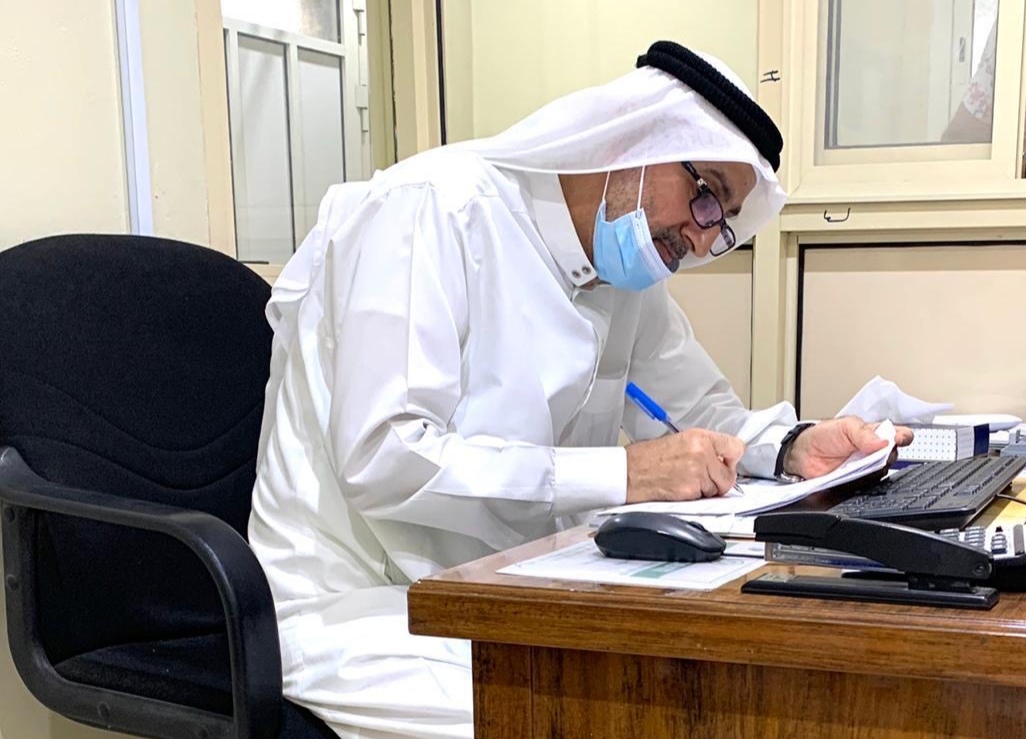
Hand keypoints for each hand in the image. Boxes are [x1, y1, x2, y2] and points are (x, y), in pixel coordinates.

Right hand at [625, 429, 745, 503]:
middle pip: (729, 475)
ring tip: (685, 482)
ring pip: (718, 489)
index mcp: (699, 437)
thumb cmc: (646, 458)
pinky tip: (679, 488)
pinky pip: (704, 498)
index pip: (736, 447)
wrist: (627, 472)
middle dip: (718, 480)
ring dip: (706, 490)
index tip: (726, 463)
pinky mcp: (690, 489)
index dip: (731, 459)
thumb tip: (720, 458)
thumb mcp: (678, 441)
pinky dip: (695, 497)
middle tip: (701, 478)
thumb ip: (702, 447)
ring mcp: (697, 472)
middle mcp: (701, 452)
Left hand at [783, 416, 914, 479]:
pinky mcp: (858, 484)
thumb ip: (863, 433)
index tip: (900, 439)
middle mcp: (875, 453)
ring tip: (854, 463)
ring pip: (882, 474)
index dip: (904, 437)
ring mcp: (867, 469)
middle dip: (885, 455)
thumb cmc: (823, 436)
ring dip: (871, 470)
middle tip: (870, 452)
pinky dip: (862, 482)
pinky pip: (868, 487)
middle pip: (893, 457)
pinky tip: (852, 476)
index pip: (899, 435)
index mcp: (875, 434)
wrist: (802, 455)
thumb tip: (884, 442)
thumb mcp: (844, 426)